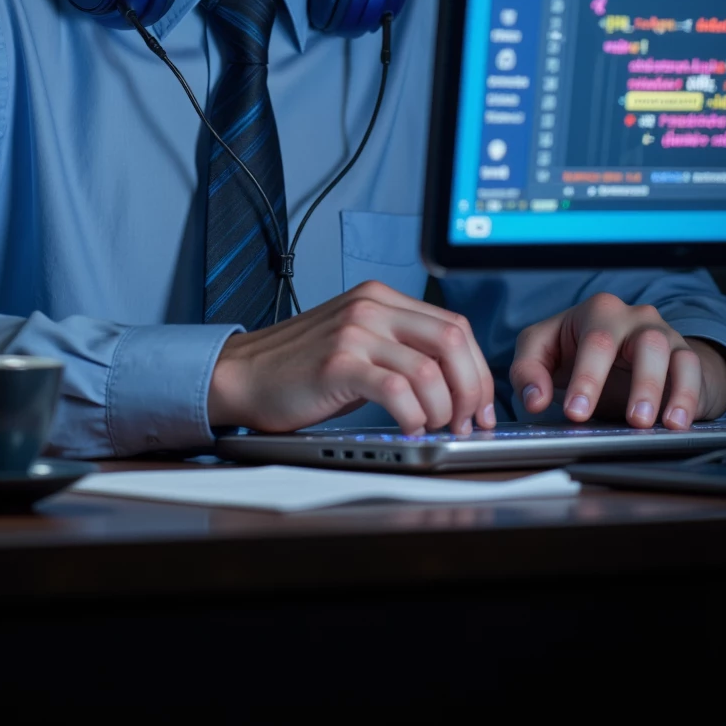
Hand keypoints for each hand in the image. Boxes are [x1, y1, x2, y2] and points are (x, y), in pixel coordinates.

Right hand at [207, 280, 496, 435]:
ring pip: (430, 369)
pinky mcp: (339, 363)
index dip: (479, 370)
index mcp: (381, 297)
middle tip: (467, 423)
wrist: (243, 375)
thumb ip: (401, 349)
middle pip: (453, 340)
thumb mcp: (358, 343)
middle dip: (472, 389)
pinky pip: (398, 390)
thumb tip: (456, 383)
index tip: (482, 405)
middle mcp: (371, 306)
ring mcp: (355, 332)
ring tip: (434, 428)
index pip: (455, 325)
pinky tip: (408, 428)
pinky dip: (414, 416)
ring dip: (443, 409)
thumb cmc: (300, 368)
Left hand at [510, 291, 725, 427]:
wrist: (623, 355)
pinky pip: (691, 369)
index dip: (586, 378)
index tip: (576, 412)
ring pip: (665, 353)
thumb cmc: (578, 351)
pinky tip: (676, 423)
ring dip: (658, 390)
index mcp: (595, 311)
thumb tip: (534, 400)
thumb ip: (528, 371)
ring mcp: (660, 332)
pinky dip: (687, 396)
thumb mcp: (545, 352)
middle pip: (638, 344)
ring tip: (647, 423)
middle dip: (635, 384)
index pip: (593, 340)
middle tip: (629, 422)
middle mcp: (630, 316)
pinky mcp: (684, 353)